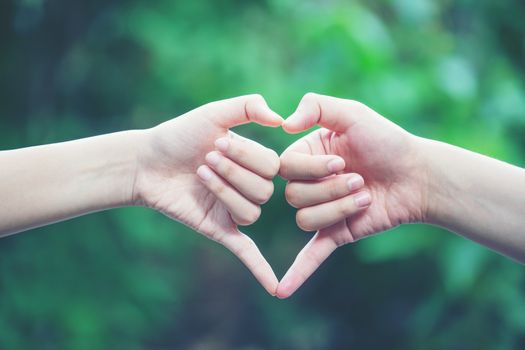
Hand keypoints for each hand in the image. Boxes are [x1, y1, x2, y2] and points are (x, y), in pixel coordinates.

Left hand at [133, 95, 281, 294]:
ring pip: (252, 212)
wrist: (147, 161)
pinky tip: (274, 288)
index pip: (271, 167)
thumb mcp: (214, 114)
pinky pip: (246, 252)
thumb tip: (280, 119)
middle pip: (264, 191)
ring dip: (225, 191)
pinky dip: (259, 269)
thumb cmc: (179, 136)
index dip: (246, 154)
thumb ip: (248, 106)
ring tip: (200, 175)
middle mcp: (248, 188)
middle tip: (204, 158)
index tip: (217, 141)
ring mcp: (233, 211)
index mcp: (254, 164)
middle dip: (233, 172)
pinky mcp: (218, 229)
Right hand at [277, 93, 428, 297]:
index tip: (341, 160)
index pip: (285, 169)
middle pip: (293, 196)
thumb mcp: (353, 113)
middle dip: (330, 188)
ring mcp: (322, 210)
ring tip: (365, 197)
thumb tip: (283, 122)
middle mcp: (309, 184)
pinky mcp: (337, 234)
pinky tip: (282, 290)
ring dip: (339, 208)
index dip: (311, 168)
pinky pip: (311, 255)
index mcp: (306, 156)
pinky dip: (297, 273)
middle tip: (361, 179)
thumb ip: (316, 106)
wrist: (418, 175)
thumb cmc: (387, 141)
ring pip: (305, 219)